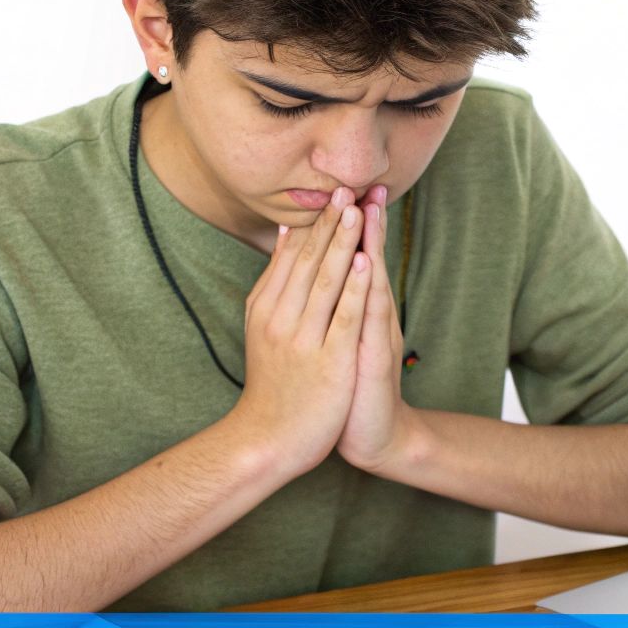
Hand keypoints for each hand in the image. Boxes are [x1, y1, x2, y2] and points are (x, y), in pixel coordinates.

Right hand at [226, 187, 372, 476]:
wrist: (268, 439)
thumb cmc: (273, 385)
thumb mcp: (265, 326)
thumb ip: (276, 282)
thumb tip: (285, 234)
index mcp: (266, 307)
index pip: (292, 256)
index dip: (315, 224)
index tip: (331, 192)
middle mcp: (280, 317)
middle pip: (308, 262)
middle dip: (329, 224)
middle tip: (346, 187)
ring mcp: (303, 339)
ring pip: (325, 282)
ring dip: (341, 244)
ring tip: (355, 210)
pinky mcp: (327, 361)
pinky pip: (342, 318)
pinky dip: (352, 288)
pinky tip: (363, 262)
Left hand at [338, 185, 422, 473]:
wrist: (375, 435)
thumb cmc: (353, 388)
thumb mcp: (344, 341)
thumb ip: (339, 308)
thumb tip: (327, 278)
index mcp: (361, 311)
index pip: (360, 258)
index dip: (359, 225)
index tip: (356, 187)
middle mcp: (373, 317)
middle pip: (370, 259)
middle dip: (367, 221)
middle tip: (366, 180)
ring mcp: (375, 334)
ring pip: (373, 279)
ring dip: (372, 241)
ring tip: (368, 205)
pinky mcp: (373, 356)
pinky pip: (371, 316)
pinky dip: (370, 288)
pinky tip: (370, 263)